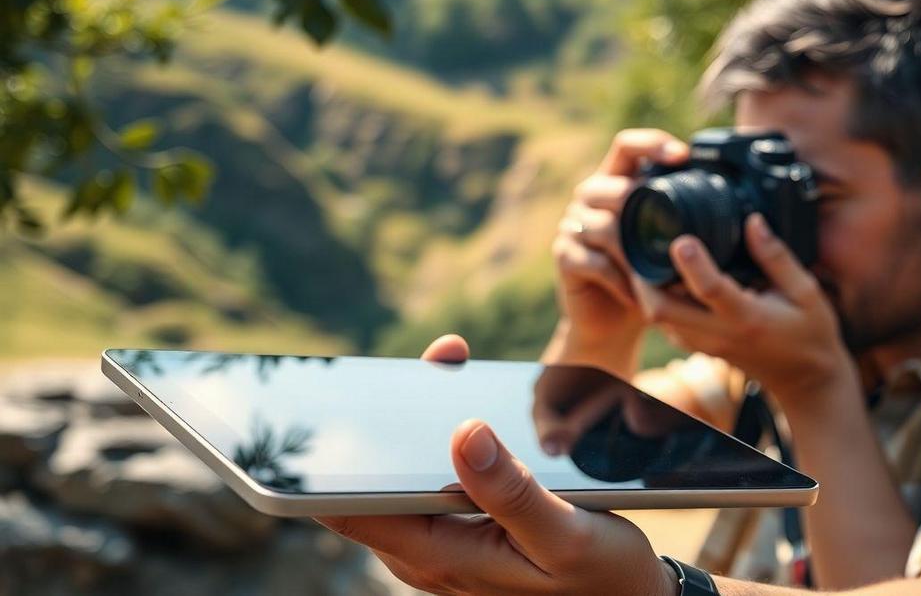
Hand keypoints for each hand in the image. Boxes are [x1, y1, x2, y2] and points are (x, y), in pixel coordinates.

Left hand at [316, 335, 677, 595]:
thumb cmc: (601, 575)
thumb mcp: (565, 537)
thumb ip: (512, 491)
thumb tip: (463, 432)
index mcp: (438, 556)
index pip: (346, 509)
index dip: (315, 465)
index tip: (306, 408)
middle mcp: (426, 550)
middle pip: (370, 480)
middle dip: (378, 417)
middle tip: (414, 359)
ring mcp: (443, 538)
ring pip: (401, 472)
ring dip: (413, 420)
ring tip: (444, 362)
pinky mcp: (464, 525)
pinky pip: (432, 475)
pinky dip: (441, 434)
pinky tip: (464, 393)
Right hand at [551, 129, 690, 347]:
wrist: (613, 319)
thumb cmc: (648, 275)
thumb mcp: (668, 241)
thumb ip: (684, 216)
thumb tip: (737, 205)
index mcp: (617, 181)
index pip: (627, 145)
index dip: (652, 143)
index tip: (683, 157)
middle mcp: (590, 197)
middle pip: (612, 187)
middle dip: (644, 211)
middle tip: (675, 238)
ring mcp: (573, 225)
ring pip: (605, 228)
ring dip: (637, 256)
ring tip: (661, 275)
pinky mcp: (564, 256)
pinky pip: (595, 262)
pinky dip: (622, 281)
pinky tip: (639, 295)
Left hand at [635, 213, 854, 402]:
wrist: (806, 382)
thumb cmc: (810, 333)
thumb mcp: (807, 292)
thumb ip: (777, 257)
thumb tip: (752, 221)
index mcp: (748, 317)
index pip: (710, 290)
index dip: (692, 264)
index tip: (682, 240)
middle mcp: (720, 334)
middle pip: (661, 310)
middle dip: (646, 278)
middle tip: (646, 246)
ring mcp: (706, 346)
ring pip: (658, 320)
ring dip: (647, 291)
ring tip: (650, 258)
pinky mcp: (700, 349)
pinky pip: (666, 326)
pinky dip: (658, 303)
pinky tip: (666, 281)